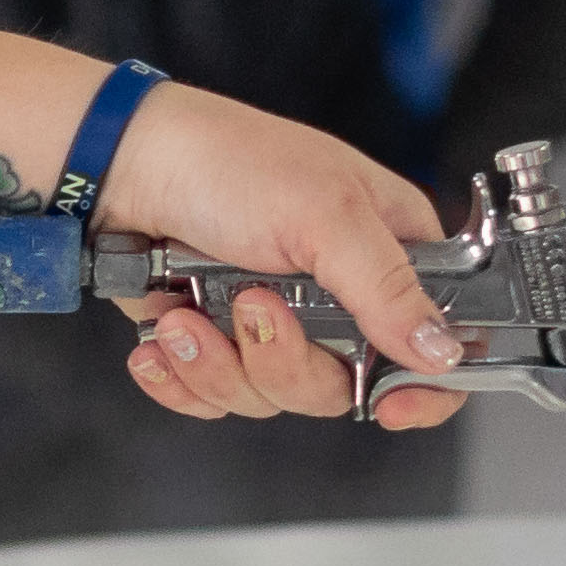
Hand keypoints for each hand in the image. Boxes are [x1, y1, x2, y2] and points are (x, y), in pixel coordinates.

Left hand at [92, 84, 465, 430]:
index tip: (389, 404)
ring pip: (273, 397)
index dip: (424, 386)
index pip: (437, 342)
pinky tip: (164, 335)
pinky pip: (215, 397)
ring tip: (186, 313)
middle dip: (284, 361)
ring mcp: (276, 323)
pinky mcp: (218, 342)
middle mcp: (337, 295)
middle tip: (251, 306)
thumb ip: (389, 289)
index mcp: (387, 251)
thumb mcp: (325, 215)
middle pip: (343, 387)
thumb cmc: (227, 160)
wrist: (122, 167)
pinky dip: (183, 376)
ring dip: (219, 363)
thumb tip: (443, 350)